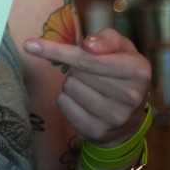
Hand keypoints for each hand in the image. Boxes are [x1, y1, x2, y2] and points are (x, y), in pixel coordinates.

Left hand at [24, 28, 150, 146]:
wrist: (129, 120)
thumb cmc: (121, 73)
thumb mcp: (123, 49)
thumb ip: (108, 38)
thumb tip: (87, 45)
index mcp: (139, 71)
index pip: (90, 59)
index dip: (58, 50)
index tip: (30, 44)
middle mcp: (131, 96)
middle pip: (77, 71)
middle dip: (76, 65)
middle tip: (91, 72)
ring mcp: (114, 117)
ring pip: (69, 86)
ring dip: (73, 82)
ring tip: (92, 87)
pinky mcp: (96, 131)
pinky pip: (63, 103)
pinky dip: (67, 98)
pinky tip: (85, 102)